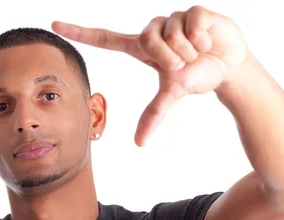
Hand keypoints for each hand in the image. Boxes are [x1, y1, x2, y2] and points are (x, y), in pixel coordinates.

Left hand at [52, 5, 250, 145]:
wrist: (229, 67)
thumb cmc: (196, 77)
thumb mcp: (172, 93)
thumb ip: (154, 114)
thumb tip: (139, 143)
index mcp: (141, 48)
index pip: (104, 38)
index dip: (80, 32)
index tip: (54, 25)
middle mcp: (153, 31)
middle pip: (147, 38)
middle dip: (168, 58)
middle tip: (183, 65)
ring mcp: (172, 18)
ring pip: (170, 32)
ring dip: (188, 50)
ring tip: (197, 52)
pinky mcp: (193, 10)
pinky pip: (191, 22)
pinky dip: (202, 38)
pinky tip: (208, 40)